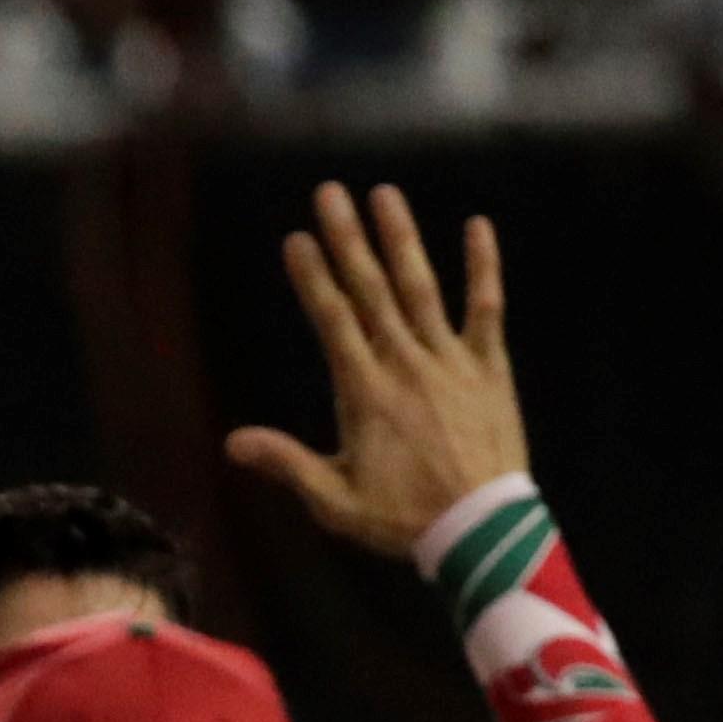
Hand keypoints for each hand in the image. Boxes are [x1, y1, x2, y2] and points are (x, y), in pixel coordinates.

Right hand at [226, 182, 524, 557]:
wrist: (483, 529)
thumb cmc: (403, 518)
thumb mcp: (334, 500)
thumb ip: (287, 463)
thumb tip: (233, 442)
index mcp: (364, 392)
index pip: (333, 321)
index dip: (313, 278)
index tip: (297, 238)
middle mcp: (405, 363)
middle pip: (371, 290)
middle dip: (348, 240)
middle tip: (330, 193)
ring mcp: (451, 360)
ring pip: (421, 288)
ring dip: (402, 239)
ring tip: (384, 195)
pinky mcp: (489, 366)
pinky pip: (486, 308)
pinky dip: (482, 267)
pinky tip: (477, 227)